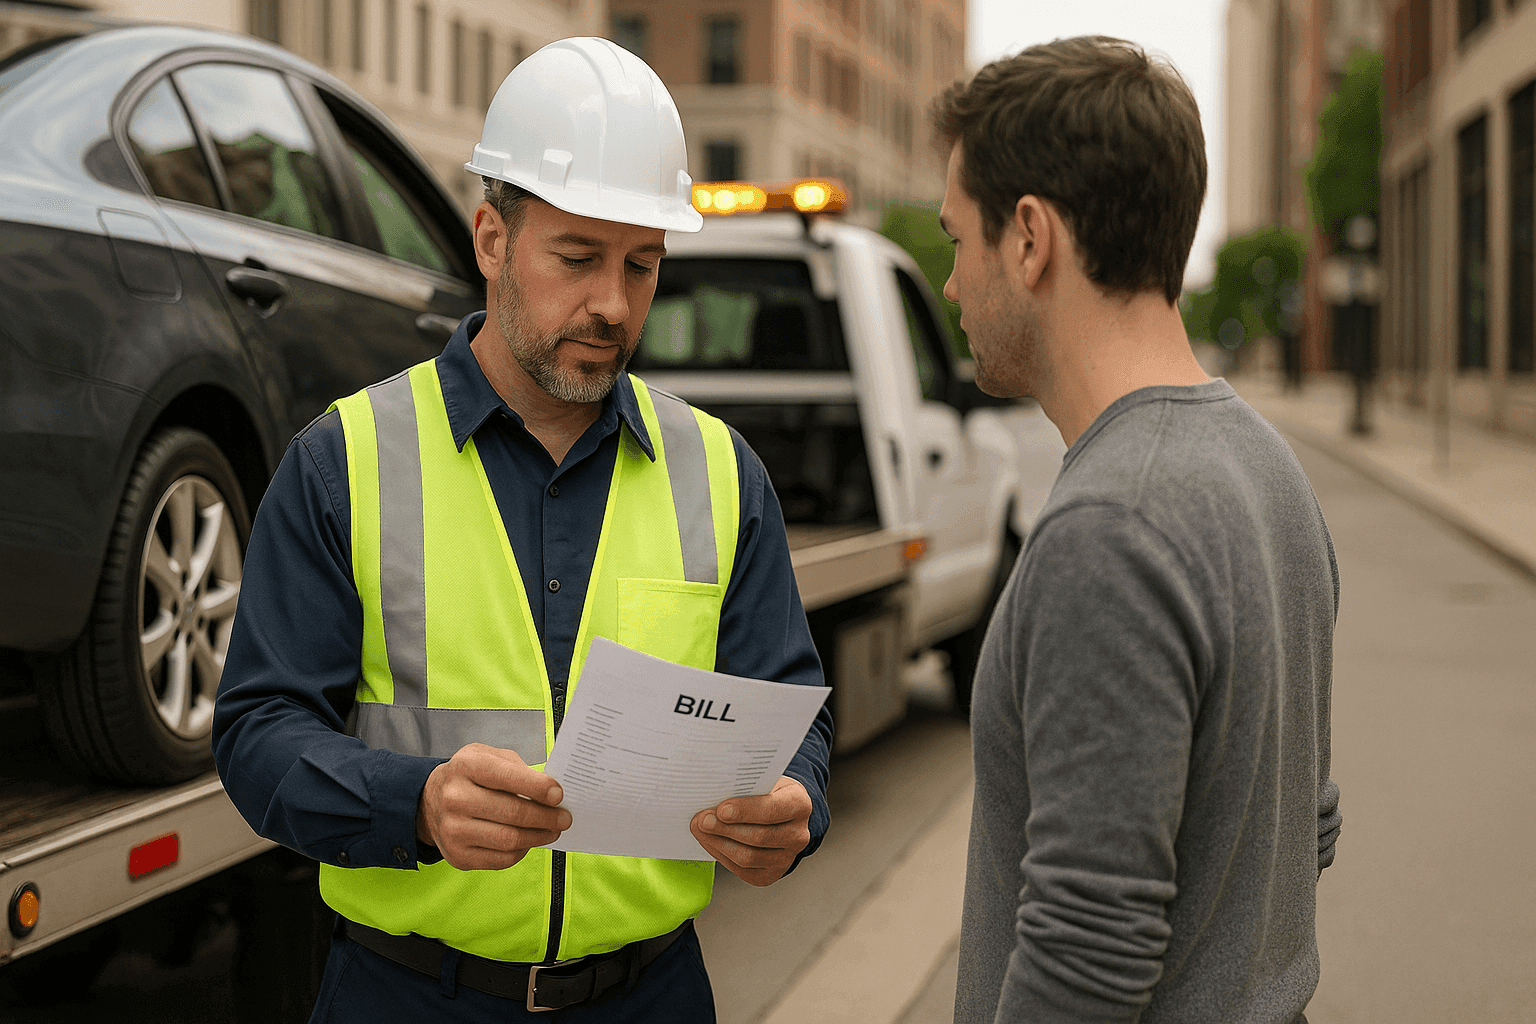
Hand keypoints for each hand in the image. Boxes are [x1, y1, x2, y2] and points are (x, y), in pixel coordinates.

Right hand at [416, 743, 570, 870]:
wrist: (429, 802)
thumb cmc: (469, 777)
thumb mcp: (488, 756)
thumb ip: (518, 768)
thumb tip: (550, 793)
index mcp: (466, 767)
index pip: (507, 777)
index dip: (537, 787)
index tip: (559, 795)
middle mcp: (455, 798)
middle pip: (513, 813)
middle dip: (546, 817)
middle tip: (564, 818)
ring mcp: (453, 830)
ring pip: (510, 840)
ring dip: (539, 837)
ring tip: (552, 830)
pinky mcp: (458, 856)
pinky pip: (501, 859)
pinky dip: (522, 851)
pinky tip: (529, 841)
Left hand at [690, 775, 811, 886]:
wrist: (781, 813)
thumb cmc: (767, 793)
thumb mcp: (762, 781)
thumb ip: (742, 787)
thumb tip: (711, 794)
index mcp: (799, 804)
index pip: (772, 810)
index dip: (745, 811)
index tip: (721, 809)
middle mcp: (798, 834)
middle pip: (758, 837)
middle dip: (725, 829)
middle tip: (703, 820)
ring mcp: (787, 858)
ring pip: (748, 857)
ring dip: (719, 843)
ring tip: (702, 830)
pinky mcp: (770, 874)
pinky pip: (742, 869)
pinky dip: (721, 855)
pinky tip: (710, 841)